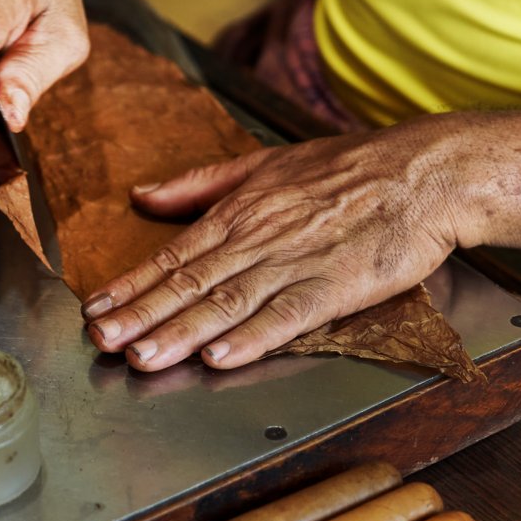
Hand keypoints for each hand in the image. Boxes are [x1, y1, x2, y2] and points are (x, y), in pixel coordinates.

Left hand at [80, 129, 463, 371]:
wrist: (424, 173)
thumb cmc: (350, 169)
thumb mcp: (266, 163)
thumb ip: (200, 184)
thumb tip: (143, 195)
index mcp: (241, 210)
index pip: (174, 253)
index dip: (132, 283)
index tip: (95, 308)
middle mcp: (259, 237)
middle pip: (190, 282)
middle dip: (141, 313)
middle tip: (101, 340)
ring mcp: (296, 263)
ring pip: (227, 302)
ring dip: (182, 332)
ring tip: (143, 355)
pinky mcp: (335, 287)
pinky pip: (286, 317)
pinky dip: (251, 337)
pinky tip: (220, 356)